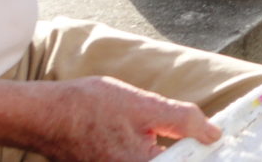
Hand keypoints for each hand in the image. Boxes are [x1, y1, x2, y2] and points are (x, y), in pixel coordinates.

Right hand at [31, 76, 218, 161]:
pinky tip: (150, 140)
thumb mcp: (145, 105)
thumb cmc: (89, 107)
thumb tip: (213, 134)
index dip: (202, 155)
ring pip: (155, 160)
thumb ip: (183, 120)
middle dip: (183, 151)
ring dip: (167, 151)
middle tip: (200, 138)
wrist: (46, 115)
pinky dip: (151, 153)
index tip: (215, 143)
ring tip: (171, 137)